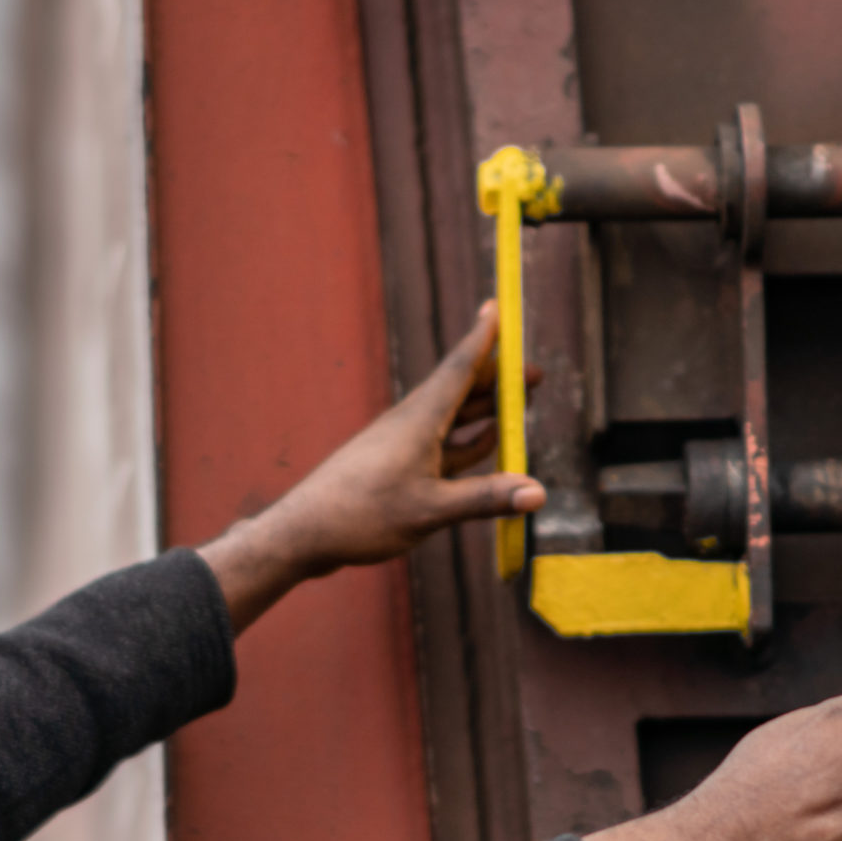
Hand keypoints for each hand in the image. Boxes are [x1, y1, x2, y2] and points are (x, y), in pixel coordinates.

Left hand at [199, 302, 545, 630]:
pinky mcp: (396, 466)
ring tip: (518, 401)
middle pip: (462, 390)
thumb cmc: (361, 517)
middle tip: (535, 372)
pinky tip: (486, 441)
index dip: (483, 338)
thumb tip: (538, 494)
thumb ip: (485, 499)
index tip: (497, 306)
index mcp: (420, 420)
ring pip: (453, 418)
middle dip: (499, 379)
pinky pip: (443, 444)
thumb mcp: (430, 510)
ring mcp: (402, 444)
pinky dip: (469, 440)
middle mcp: (412, 423)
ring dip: (487, 409)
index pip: (459, 367)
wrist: (303, 533)